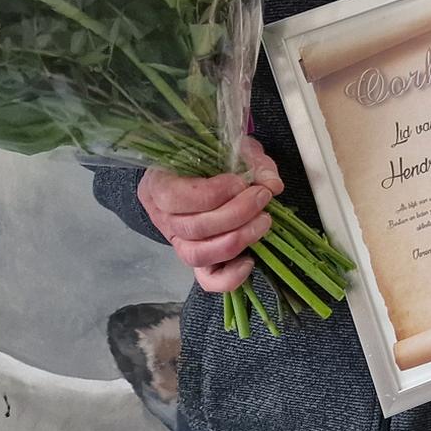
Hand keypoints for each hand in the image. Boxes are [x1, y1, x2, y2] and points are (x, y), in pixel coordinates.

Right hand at [138, 136, 282, 293]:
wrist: (212, 174)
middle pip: (191, 228)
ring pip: (198, 255)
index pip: (173, 197)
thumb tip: (272, 185)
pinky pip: (208, 280)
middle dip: (235, 214)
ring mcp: (179, 243)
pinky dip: (231, 276)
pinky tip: (251, 260)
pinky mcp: (199, 262)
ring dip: (237, 239)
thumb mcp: (233, 150)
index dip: (211, 194)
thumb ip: (253, 162)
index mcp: (158, 186)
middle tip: (262, 197)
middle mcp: (163, 219)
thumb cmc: (218, 159)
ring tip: (264, 221)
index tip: (241, 182)